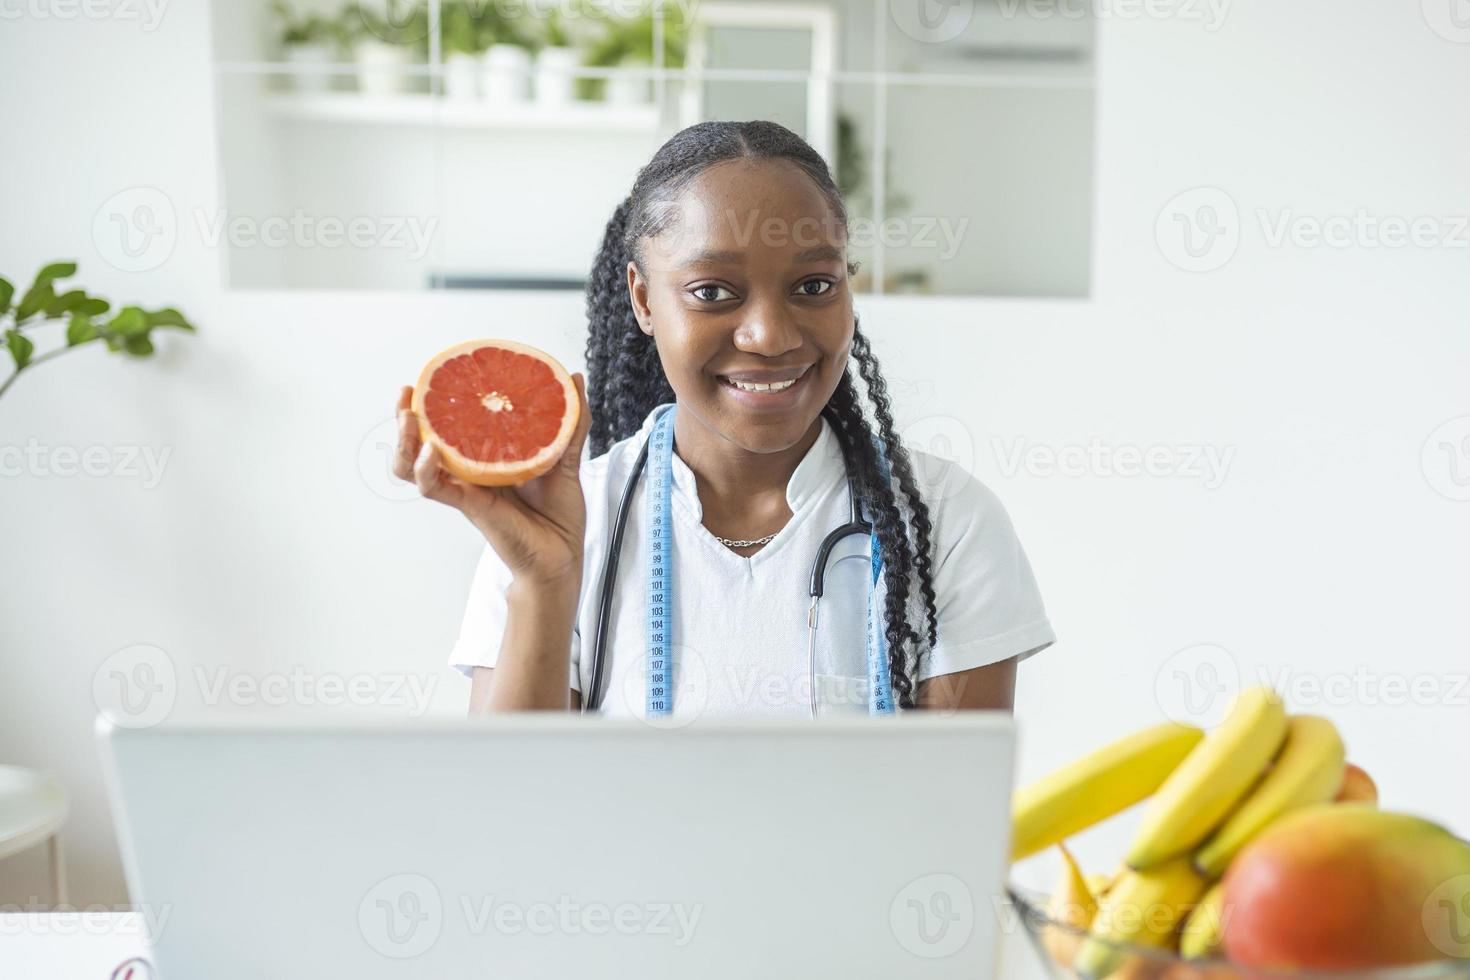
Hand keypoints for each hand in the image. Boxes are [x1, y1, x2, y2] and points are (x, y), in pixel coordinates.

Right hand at [393, 373, 592, 587]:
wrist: (562, 555)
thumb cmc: (558, 514)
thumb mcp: (567, 458)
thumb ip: (571, 421)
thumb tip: (575, 378)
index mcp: (486, 457)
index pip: (448, 427)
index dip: (433, 404)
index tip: (433, 377)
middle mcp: (469, 471)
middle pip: (419, 443)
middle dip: (405, 416)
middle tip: (407, 393)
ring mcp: (465, 488)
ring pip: (414, 466)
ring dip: (404, 441)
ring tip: (408, 418)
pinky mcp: (469, 506)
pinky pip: (436, 488)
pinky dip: (426, 470)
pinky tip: (430, 452)